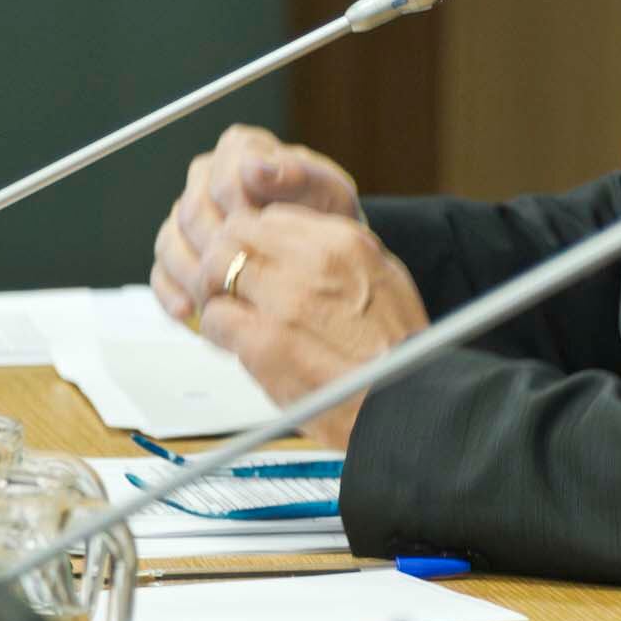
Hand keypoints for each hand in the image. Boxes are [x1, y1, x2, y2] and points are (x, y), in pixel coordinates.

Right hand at [150, 124, 360, 319]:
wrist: (324, 249)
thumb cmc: (327, 215)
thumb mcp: (327, 192)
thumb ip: (296, 176)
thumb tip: (253, 167)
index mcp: (240, 151)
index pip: (223, 175)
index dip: (238, 205)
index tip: (260, 229)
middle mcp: (207, 177)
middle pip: (192, 211)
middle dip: (215, 246)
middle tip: (238, 272)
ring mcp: (188, 214)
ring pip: (170, 241)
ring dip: (190, 273)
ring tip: (216, 298)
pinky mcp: (179, 251)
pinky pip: (161, 271)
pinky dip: (170, 292)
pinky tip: (188, 311)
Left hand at [194, 204, 427, 447]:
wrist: (405, 403)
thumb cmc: (401, 352)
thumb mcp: (386, 280)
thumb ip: (342, 257)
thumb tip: (306, 247)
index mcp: (345, 243)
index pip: (271, 217)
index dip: (254, 240)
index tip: (254, 260)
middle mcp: (313, 263)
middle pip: (234, 235)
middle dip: (223, 259)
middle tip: (226, 285)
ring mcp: (286, 301)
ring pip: (214, 271)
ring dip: (215, 294)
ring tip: (231, 316)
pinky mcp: (264, 342)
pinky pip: (214, 319)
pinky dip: (217, 332)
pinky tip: (236, 345)